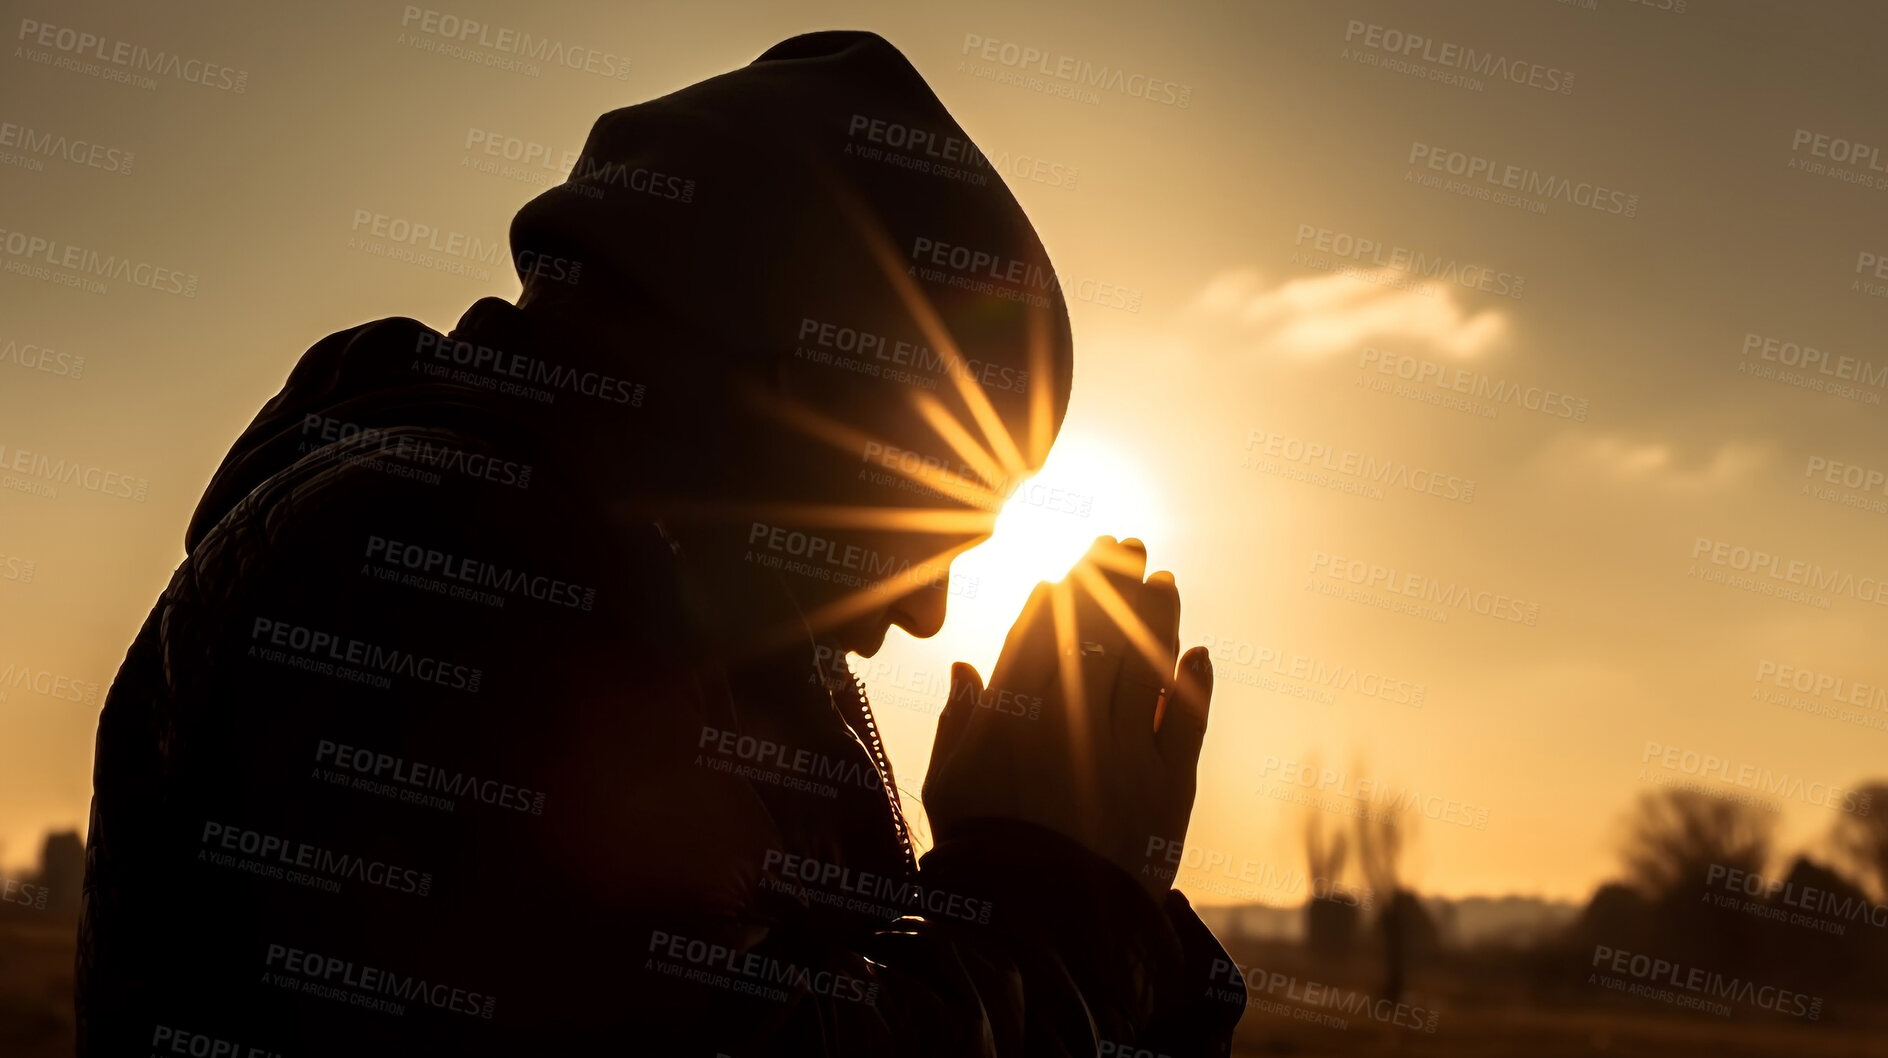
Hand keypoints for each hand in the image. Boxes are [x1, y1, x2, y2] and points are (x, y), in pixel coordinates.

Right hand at [921, 536, 1214, 898]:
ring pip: (1148, 665)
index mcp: (1012, 717)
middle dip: (1113, 583)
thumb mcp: (949, 786)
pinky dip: (1197, 684)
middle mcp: (1071, 723)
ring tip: (1164, 582)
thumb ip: (960, 722)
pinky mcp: (1170, 790)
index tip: (1072, 569)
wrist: (1040, 933)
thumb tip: (967, 667)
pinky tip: (1198, 652)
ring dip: (1159, 616)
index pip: (1039, 634)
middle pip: (1099, 633)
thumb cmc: (984, 855)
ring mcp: (1125, 753)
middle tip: (1126, 547)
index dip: (1060, 594)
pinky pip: (1189, 723)